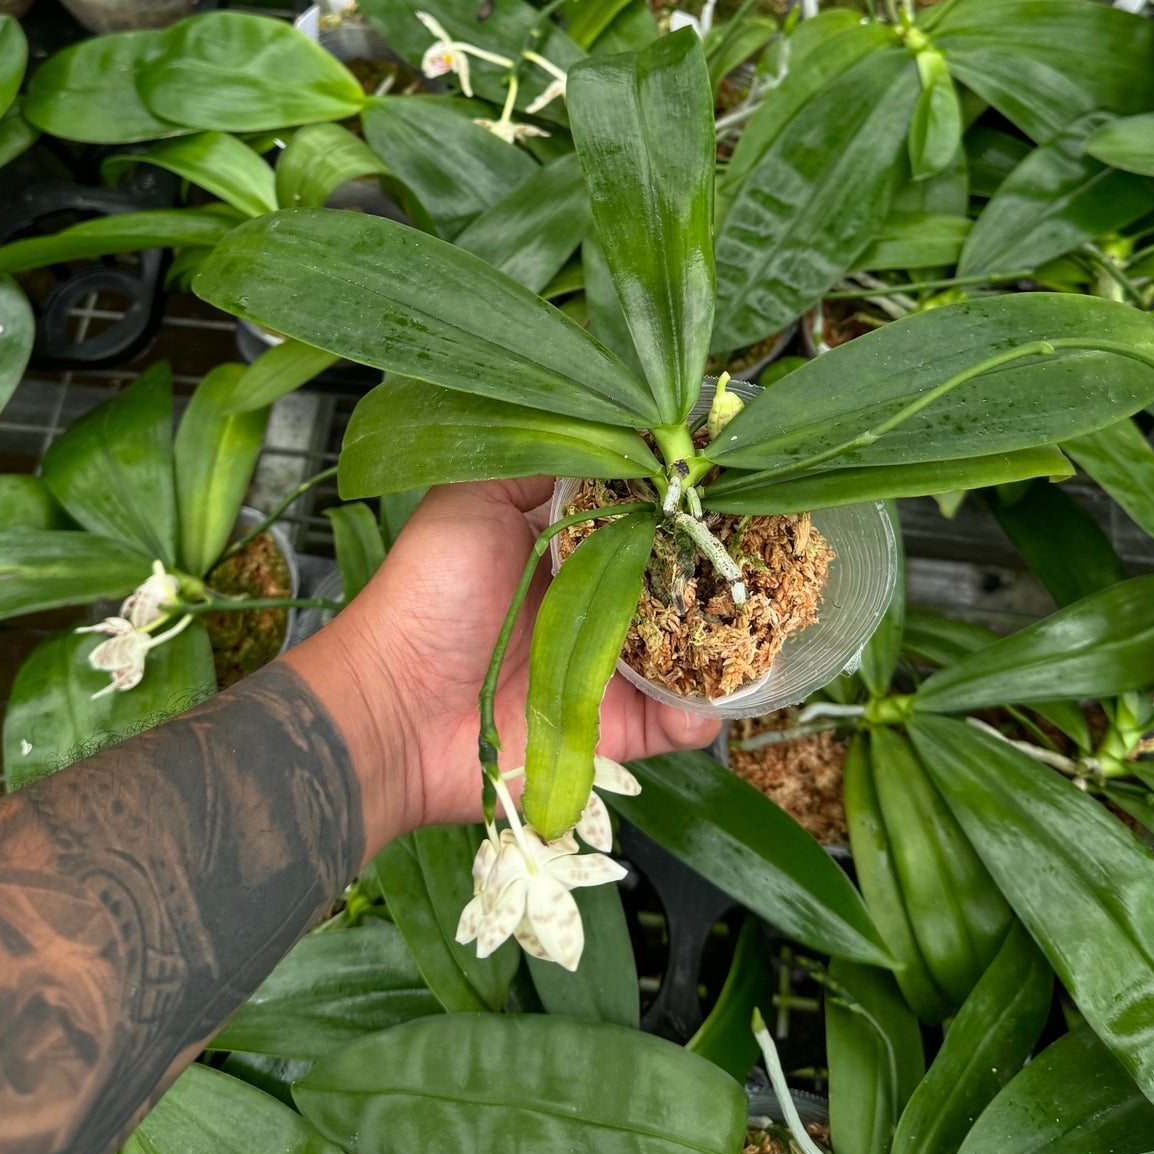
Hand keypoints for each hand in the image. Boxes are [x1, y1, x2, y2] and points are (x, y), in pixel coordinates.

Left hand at [291, 478, 718, 852]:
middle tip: (759, 543)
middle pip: (678, 578)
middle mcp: (596, 601)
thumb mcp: (475, 496)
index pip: (641, 514)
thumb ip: (539, 457)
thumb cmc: (424, 594)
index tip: (717, 474)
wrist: (394, 705)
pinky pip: (678, 719)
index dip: (677, 496)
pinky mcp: (615, 726)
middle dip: (717, 563)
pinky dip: (704, 709)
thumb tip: (612, 427)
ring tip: (759, 613)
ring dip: (728, 634)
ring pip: (692, 647)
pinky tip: (718, 686)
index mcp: (567, 544)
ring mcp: (609, 665)